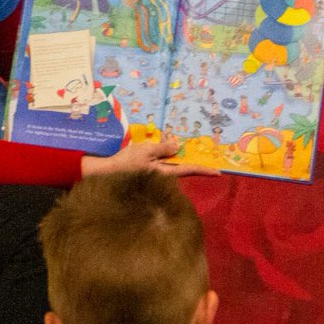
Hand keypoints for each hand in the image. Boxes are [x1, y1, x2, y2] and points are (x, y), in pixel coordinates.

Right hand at [82, 137, 217, 176]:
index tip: (218, 173)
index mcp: (164, 172)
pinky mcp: (145, 175)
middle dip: (190, 164)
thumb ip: (162, 148)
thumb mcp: (145, 151)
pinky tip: (159, 155)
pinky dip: (163, 160)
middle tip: (202, 159)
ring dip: (174, 160)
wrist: (104, 173)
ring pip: (169, 168)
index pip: (188, 169)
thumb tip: (177, 146)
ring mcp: (153, 177)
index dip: (203, 170)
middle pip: (180, 169)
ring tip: (175, 150)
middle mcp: (161, 176)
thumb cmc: (125, 162)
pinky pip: (159, 167)